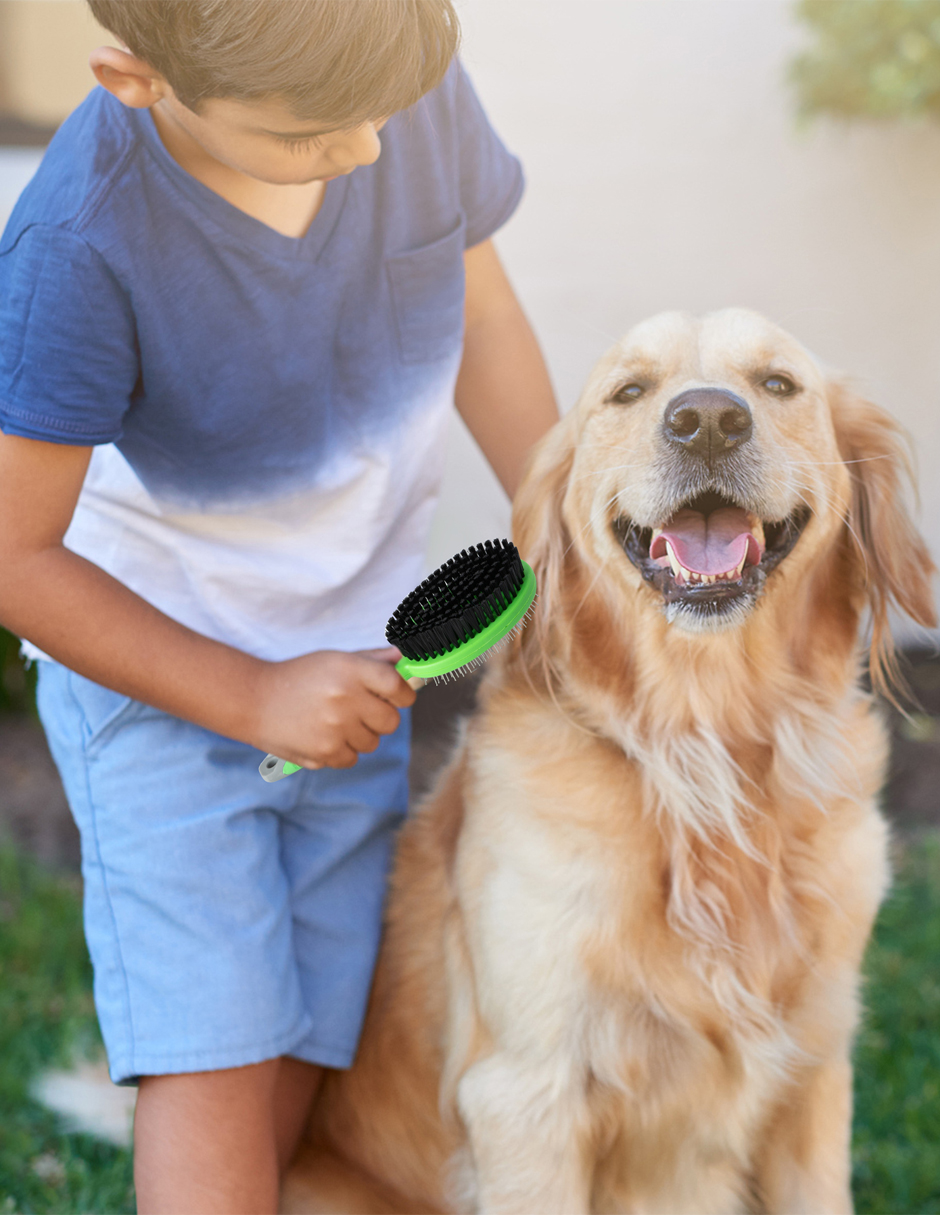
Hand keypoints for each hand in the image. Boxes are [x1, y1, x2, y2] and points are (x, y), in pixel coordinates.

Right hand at [252, 647, 415, 769]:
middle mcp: (345, 699)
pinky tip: (324, 735)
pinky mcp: (323, 753)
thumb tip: (405, 658)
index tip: (398, 697)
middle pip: (391, 721)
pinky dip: (342, 751)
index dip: (404, 694)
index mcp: (350, 670)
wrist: (253, 700)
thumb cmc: (299, 677)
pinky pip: (352, 759)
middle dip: (380, 717)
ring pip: (372, 743)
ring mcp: (334, 729)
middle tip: (360, 710)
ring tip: (335, 721)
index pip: (397, 687)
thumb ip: (373, 660)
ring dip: (360, 735)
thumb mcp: (335, 659)